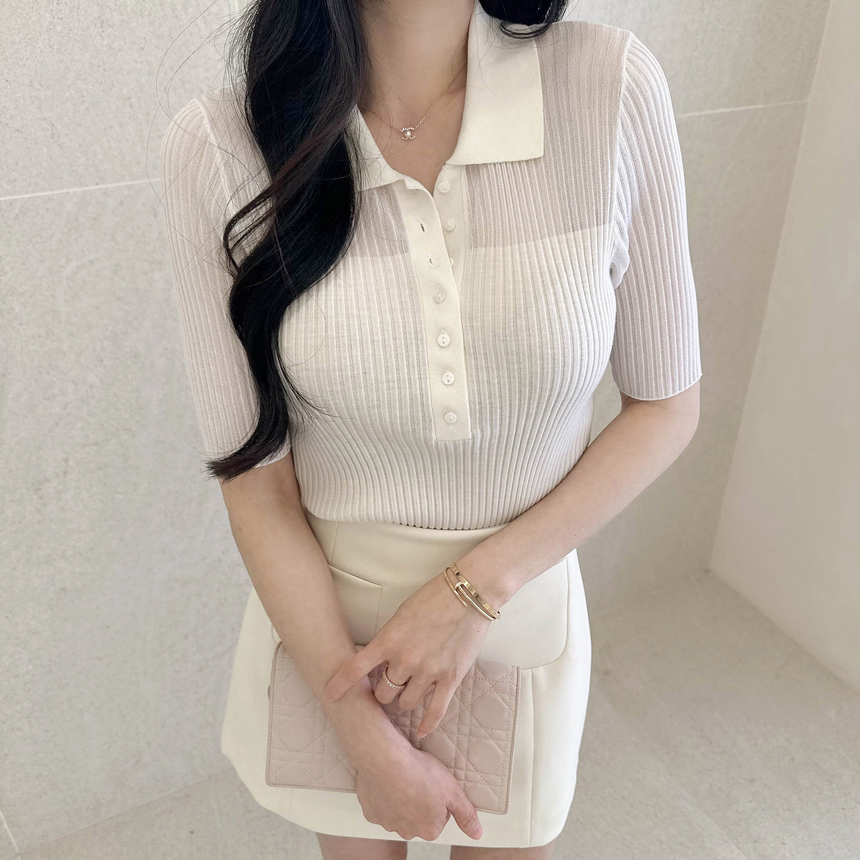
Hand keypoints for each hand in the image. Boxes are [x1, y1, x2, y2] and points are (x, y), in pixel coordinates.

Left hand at [322, 571, 491, 736]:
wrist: (468, 594)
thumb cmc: (434, 598)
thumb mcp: (402, 614)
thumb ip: (390, 639)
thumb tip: (382, 659)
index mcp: (389, 640)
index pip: (355, 668)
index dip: (339, 685)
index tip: (330, 694)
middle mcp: (405, 660)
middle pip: (383, 693)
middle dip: (384, 691)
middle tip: (389, 685)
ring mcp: (428, 672)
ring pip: (406, 703)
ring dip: (405, 700)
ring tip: (410, 691)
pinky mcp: (450, 678)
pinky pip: (435, 711)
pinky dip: (427, 724)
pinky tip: (422, 732)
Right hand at [355, 737, 482, 840]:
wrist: (386, 759)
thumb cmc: (419, 772)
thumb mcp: (453, 790)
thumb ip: (466, 814)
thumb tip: (477, 833)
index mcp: (429, 830)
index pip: (440, 817)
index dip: (439, 797)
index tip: (434, 783)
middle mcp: (408, 832)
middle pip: (418, 817)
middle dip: (419, 800)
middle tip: (419, 778)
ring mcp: (387, 823)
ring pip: (398, 812)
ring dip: (401, 798)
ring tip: (404, 777)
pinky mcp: (371, 812)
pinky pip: (380, 805)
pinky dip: (384, 794)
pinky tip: (388, 780)